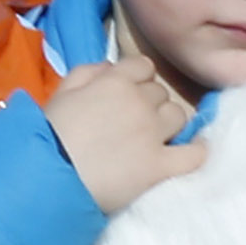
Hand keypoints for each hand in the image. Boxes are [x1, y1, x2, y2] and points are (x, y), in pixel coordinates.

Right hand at [43, 53, 208, 213]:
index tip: (127, 93)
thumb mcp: (60, 94)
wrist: (49, 178)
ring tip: (155, 137)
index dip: (137, 78)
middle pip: (160, 93)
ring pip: (179, 116)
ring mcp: (154, 134)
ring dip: (169, 123)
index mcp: (114, 82)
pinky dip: (197, 151)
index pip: (143, 66)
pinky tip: (192, 151)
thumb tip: (110, 66)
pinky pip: (194, 153)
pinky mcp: (162, 166)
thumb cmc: (48, 136)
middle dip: (150, 103)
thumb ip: (86, 73)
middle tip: (133, 122)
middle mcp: (140, 102)